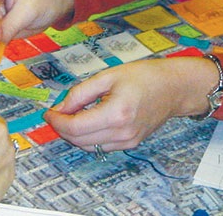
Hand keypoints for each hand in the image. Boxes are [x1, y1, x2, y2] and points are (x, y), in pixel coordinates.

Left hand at [44, 57, 216, 150]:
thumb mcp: (108, 76)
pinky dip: (89, 137)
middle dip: (62, 128)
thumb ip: (81, 92)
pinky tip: (88, 121)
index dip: (57, 121)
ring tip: (71, 116)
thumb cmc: (145, 76)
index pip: (75, 128)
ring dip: (74, 135)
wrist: (173, 87)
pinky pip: (101, 146)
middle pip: (79, 141)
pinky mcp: (131, 144)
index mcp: (116, 113)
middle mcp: (122, 133)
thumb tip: (61, 107)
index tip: (49, 112)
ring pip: (88, 147)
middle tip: (57, 112)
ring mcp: (128, 141)